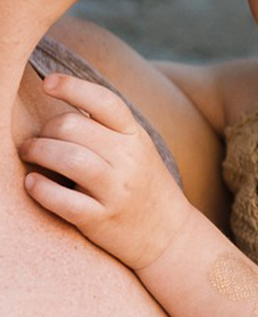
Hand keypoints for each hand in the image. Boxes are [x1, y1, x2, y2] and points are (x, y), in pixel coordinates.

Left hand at [19, 74, 192, 269]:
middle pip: (73, 126)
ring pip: (68, 158)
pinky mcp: (101, 219)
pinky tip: (32, 183)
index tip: (48, 82)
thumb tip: (63, 105)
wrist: (168, 234)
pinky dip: (41, 189)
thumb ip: (107, 128)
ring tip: (29, 154)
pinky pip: (63, 200)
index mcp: (135, 136)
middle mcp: (128, 159)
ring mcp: (116, 190)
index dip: (73, 87)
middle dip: (45, 129)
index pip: (104, 101)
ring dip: (38, 151)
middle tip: (36, 139)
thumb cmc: (143, 184)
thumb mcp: (137, 148)